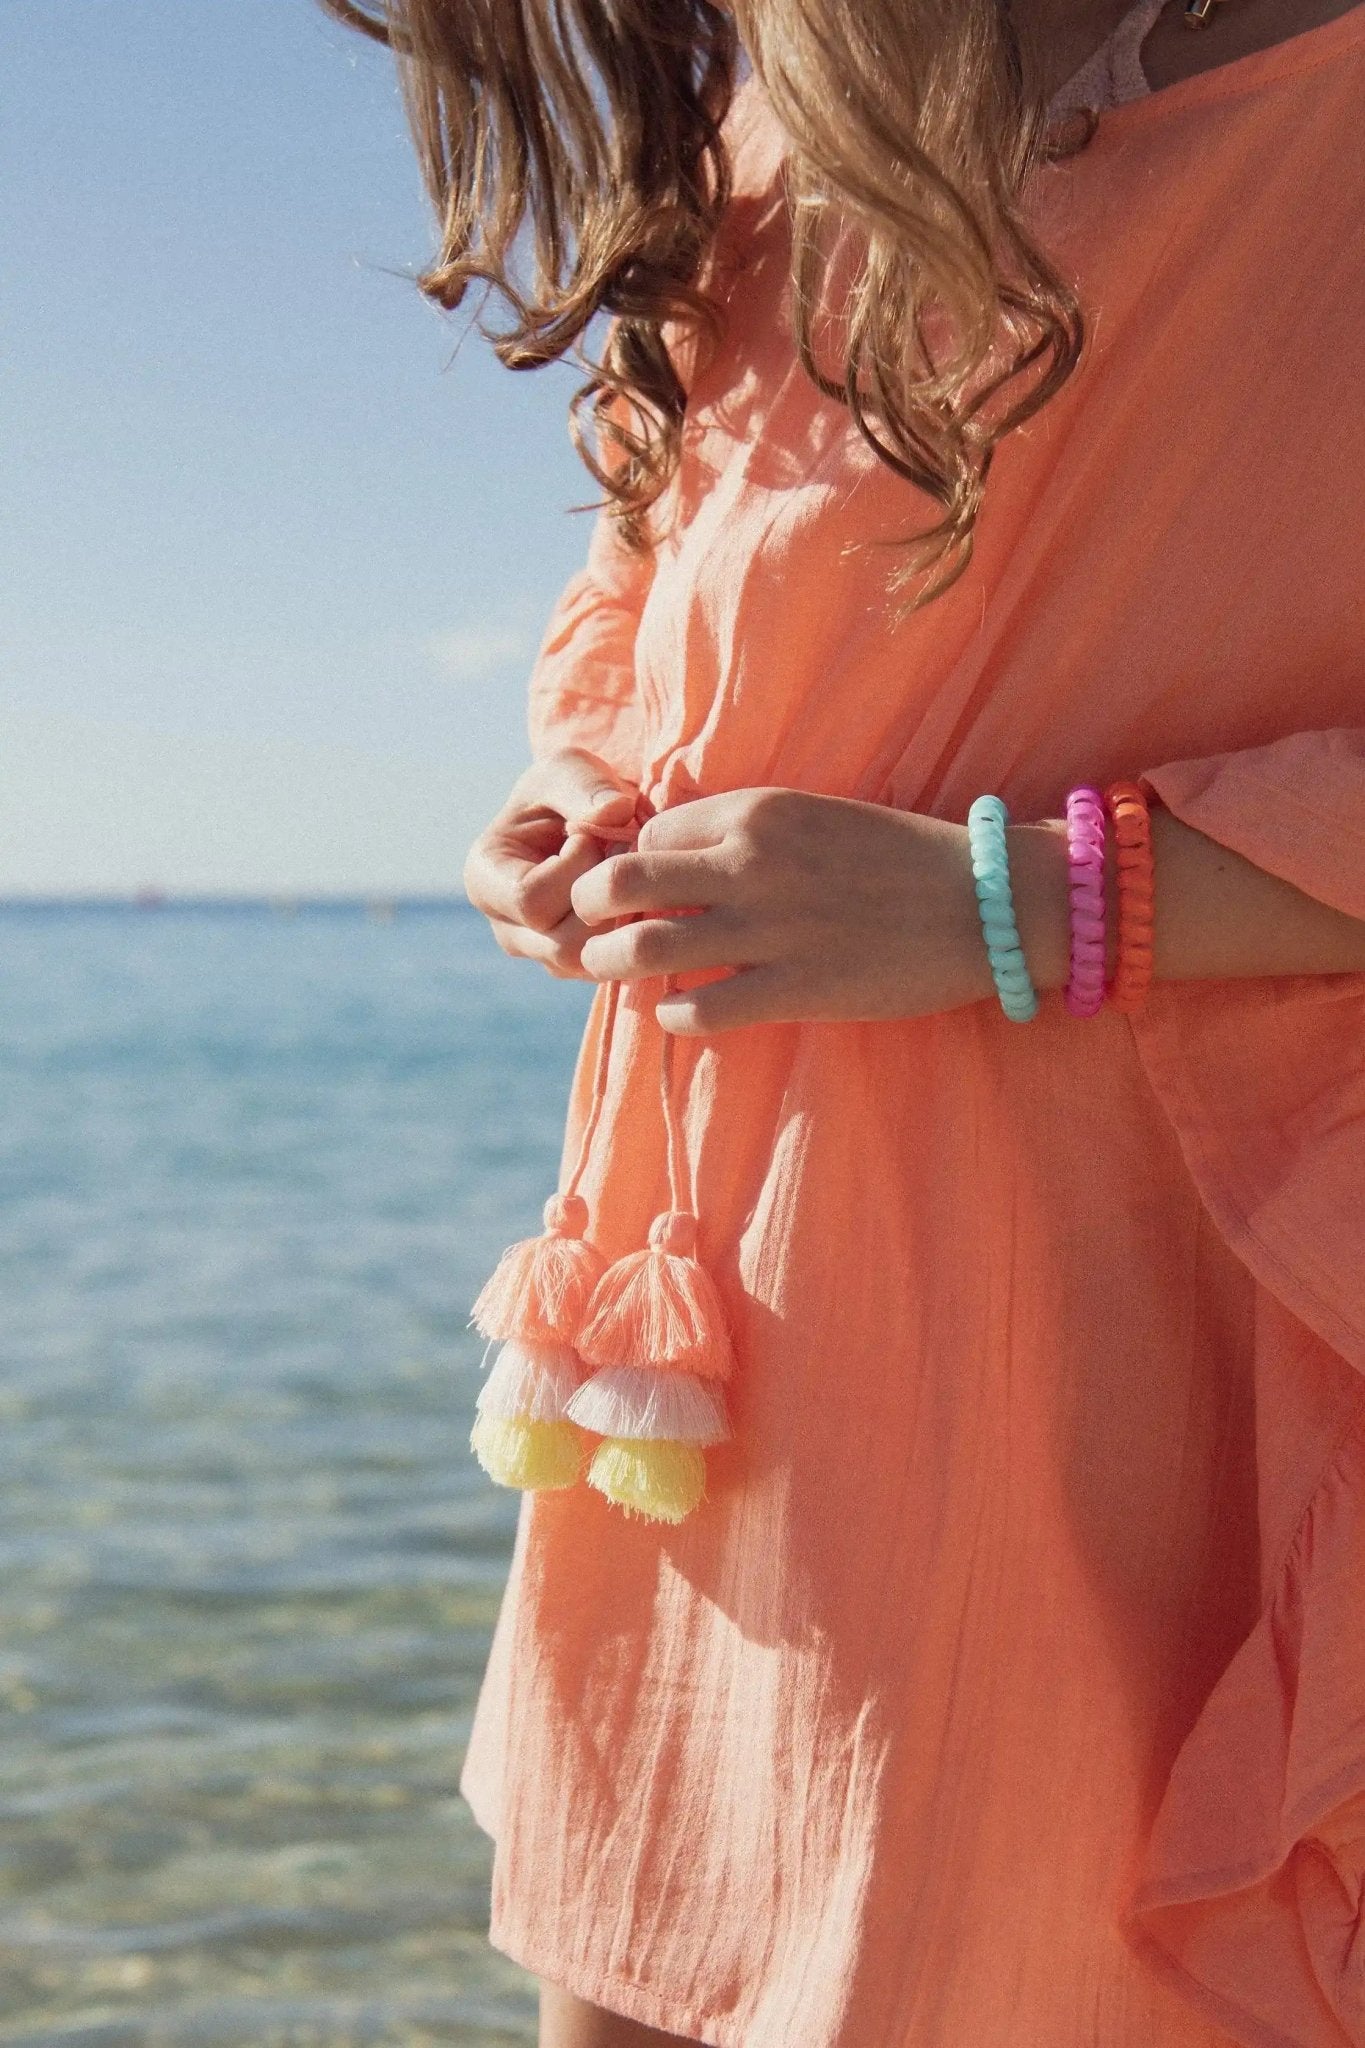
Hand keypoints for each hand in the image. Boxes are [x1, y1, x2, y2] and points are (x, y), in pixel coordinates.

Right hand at [462, 748, 642, 977]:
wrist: (590, 820)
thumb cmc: (570, 790)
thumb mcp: (570, 768)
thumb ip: (585, 785)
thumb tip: (613, 812)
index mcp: (486, 879)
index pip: (530, 900)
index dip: (575, 868)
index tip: (591, 835)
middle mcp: (507, 928)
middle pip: (561, 944)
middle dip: (605, 899)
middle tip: (624, 856)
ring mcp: (541, 955)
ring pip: (588, 964)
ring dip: (623, 919)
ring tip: (630, 876)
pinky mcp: (577, 967)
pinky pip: (611, 968)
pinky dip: (632, 935)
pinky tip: (638, 898)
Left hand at [568, 786, 1013, 1032]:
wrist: (984, 902)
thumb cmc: (901, 858)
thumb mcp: (814, 816)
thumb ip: (746, 834)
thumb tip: (678, 861)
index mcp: (754, 811)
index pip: (645, 834)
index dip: (632, 866)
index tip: (640, 895)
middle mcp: (749, 862)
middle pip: (616, 882)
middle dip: (591, 912)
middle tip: (599, 933)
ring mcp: (769, 927)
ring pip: (641, 948)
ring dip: (615, 967)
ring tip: (624, 975)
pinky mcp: (795, 987)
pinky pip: (697, 1008)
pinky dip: (673, 1013)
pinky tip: (682, 1010)